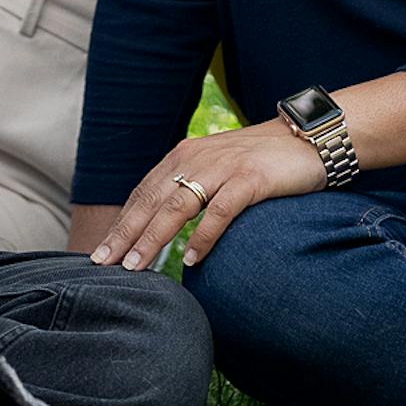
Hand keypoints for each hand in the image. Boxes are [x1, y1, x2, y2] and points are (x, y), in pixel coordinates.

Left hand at [89, 118, 324, 270]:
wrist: (304, 139)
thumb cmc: (258, 162)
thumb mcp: (216, 170)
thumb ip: (191, 189)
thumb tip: (163, 224)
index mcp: (183, 156)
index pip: (143, 193)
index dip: (121, 222)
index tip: (102, 251)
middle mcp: (195, 159)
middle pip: (151, 201)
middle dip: (125, 234)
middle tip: (103, 263)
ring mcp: (222, 168)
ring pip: (177, 207)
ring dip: (152, 237)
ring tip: (135, 266)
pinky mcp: (249, 179)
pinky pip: (220, 210)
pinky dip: (204, 235)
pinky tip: (191, 259)